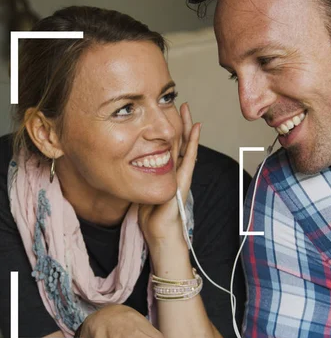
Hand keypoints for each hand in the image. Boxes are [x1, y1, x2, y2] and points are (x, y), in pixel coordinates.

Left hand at [138, 102, 200, 244]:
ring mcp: (182, 175)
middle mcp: (176, 171)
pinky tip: (196, 130)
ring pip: (186, 146)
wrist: (160, 233)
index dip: (171, 130)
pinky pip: (190, 158)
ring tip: (188, 111)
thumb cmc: (151, 217)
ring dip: (188, 128)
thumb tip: (127, 166)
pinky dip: (194, 143)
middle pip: (180, 142)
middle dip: (181, 123)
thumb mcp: (140, 190)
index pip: (170, 147)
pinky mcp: (183, 180)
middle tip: (182, 105)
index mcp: (166, 173)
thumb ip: (138, 177)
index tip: (167, 114)